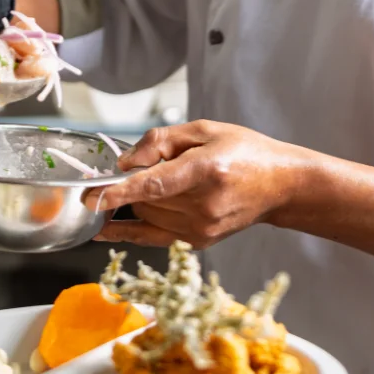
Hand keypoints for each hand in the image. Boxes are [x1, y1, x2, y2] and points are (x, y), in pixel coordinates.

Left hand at [82, 121, 312, 248]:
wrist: (280, 186)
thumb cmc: (244, 152)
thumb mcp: (205, 130)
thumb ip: (160, 141)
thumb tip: (124, 162)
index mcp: (207, 171)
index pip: (155, 185)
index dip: (121, 192)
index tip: (93, 197)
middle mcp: (204, 205)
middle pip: (146, 199)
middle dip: (130, 184)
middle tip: (135, 168)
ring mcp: (202, 229)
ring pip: (147, 216)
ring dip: (138, 201)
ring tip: (156, 183)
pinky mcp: (199, 243)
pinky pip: (153, 236)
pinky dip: (129, 229)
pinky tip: (105, 228)